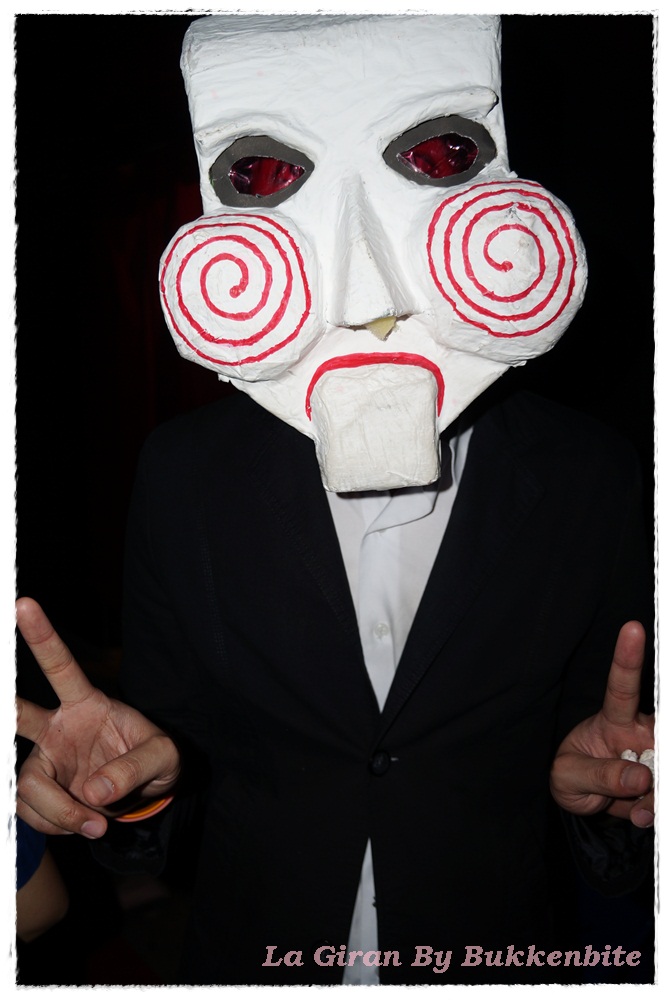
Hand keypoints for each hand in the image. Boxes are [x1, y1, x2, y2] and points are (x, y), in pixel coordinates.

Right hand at [16, 597, 180, 838]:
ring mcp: (45, 759)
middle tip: (1, 703)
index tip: (24, 604)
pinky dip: (58, 826)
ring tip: (96, 822)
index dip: (42, 637)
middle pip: (19, 716)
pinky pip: (32, 813)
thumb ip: (134, 769)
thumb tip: (93, 792)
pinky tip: (83, 822)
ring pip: (27, 784)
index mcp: (88, 703)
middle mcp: (57, 727)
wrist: (144, 793)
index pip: (61, 667)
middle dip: (4, 707)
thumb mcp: (163, 758)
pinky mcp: (39, 791)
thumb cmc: (154, 759)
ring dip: (59, 812)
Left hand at [550, 621, 653, 828]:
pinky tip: (640, 814)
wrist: (580, 798)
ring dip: (654, 797)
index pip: (621, 686)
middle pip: (662, 731)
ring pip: (666, 770)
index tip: (632, 628)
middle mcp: (641, 732)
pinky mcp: (662, 779)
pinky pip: (665, 796)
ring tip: (634, 809)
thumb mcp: (571, 776)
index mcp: (612, 720)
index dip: (627, 657)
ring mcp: (655, 755)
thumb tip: (642, 778)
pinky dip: (654, 811)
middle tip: (644, 781)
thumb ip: (601, 775)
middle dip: (660, 756)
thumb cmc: (570, 773)